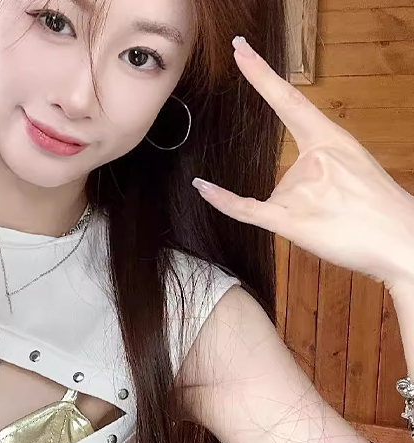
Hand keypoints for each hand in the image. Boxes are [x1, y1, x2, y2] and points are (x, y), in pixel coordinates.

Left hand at [191, 36, 413, 293]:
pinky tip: (201, 187)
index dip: (261, 74)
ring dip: (300, 217)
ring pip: (278, 200)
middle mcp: (313, 159)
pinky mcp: (289, 221)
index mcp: (330, 138)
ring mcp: (301, 189)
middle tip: (340, 213)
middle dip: (306, 199)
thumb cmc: (377, 207)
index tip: (239, 51)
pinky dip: (221, 199)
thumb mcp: (352, 168)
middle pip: (284, 174)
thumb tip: (293, 185)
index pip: (288, 100)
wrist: (400, 240)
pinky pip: (245, 208)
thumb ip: (318, 168)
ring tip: (334, 224)